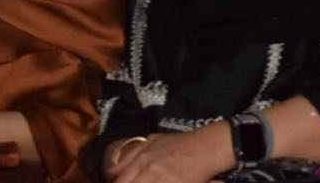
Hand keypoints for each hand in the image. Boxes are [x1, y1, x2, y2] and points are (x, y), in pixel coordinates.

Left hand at [108, 129, 230, 182]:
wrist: (207, 147)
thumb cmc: (181, 144)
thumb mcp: (154, 141)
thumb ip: (131, 155)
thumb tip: (112, 171)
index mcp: (142, 160)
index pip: (121, 182)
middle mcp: (149, 171)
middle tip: (142, 182)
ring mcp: (163, 180)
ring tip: (153, 182)